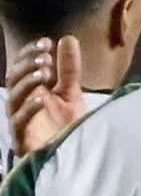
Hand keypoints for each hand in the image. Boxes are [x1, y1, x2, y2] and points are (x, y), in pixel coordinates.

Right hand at [4, 36, 85, 154]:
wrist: (72, 157)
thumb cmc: (66, 125)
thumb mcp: (71, 94)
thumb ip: (68, 69)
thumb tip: (69, 38)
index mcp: (29, 90)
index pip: (22, 66)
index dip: (30, 52)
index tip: (47, 42)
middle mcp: (20, 102)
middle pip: (13, 78)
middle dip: (27, 64)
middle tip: (46, 56)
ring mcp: (19, 120)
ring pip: (14, 97)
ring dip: (28, 82)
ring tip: (45, 72)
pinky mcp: (21, 138)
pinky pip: (19, 121)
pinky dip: (29, 108)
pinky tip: (41, 98)